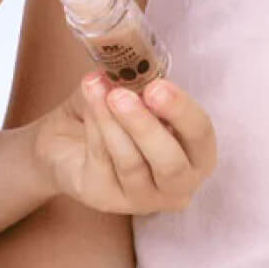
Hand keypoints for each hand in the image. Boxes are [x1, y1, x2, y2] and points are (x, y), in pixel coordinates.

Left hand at [32, 71, 217, 215]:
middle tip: (121, 95)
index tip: (157, 86)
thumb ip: (140, 84)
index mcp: (195, 154)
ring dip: (112, 122)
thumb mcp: (135, 92)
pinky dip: (95, 127)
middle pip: (171, 164)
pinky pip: (102, 163)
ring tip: (97, 88)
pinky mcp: (105, 199)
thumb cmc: (116, 113)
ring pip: (132, 164)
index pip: (201, 135)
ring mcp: (141, 198)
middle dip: (145, 126)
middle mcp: (176, 185)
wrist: (67, 138)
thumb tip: (129, 68)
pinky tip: (89, 100)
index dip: (182, 111)